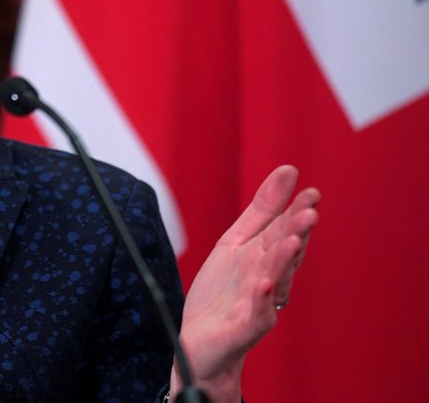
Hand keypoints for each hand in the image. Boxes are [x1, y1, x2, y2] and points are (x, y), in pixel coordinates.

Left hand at [170, 165, 319, 402]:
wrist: (202, 343)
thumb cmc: (221, 294)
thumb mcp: (236, 243)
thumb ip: (262, 211)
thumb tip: (288, 171)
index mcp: (266, 258)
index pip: (284, 231)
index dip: (297, 213)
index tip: (311, 192)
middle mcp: (269, 280)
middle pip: (284, 254)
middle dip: (297, 233)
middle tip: (310, 212)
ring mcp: (258, 305)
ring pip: (274, 280)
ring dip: (284, 261)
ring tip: (291, 240)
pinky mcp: (244, 329)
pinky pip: (255, 314)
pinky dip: (260, 299)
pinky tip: (263, 284)